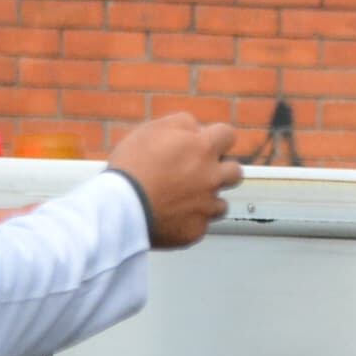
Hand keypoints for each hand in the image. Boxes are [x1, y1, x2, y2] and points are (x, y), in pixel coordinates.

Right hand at [107, 113, 246, 248]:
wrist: (120, 208)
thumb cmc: (131, 166)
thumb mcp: (151, 130)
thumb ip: (180, 123)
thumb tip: (197, 127)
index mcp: (203, 149)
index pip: (228, 135)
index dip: (216, 138)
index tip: (204, 144)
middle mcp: (212, 178)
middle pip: (235, 172)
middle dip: (221, 170)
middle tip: (198, 173)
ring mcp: (206, 207)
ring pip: (221, 204)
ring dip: (207, 200)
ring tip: (181, 199)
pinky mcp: (195, 231)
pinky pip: (201, 226)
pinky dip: (189, 222)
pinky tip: (169, 217)